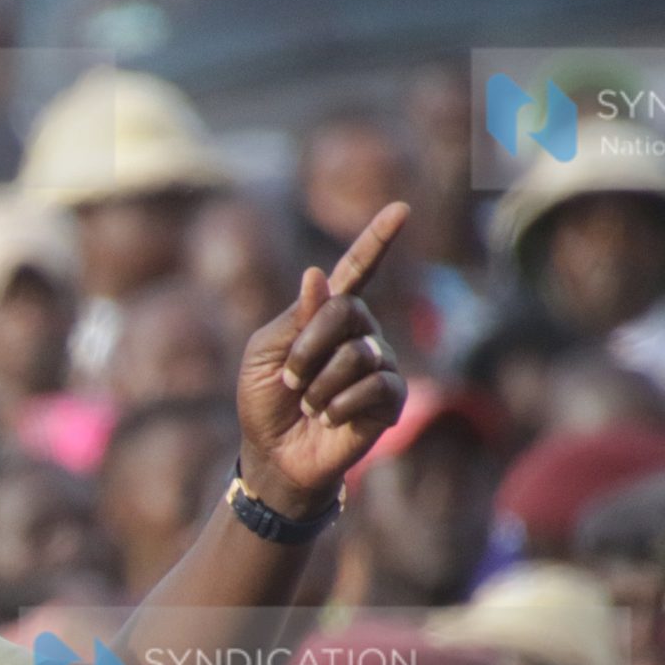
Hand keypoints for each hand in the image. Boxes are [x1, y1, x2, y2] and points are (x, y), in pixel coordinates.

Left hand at [236, 203, 409, 514]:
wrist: (275, 455)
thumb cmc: (264, 401)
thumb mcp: (263, 353)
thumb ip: (293, 318)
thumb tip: (318, 274)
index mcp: (327, 315)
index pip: (358, 270)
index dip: (378, 240)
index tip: (401, 209)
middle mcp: (360, 333)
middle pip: (348, 310)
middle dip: (308, 347)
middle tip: (291, 380)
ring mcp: (379, 364)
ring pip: (358, 354)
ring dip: (320, 386)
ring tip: (311, 407)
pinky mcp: (391, 399)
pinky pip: (374, 387)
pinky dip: (340, 406)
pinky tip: (332, 419)